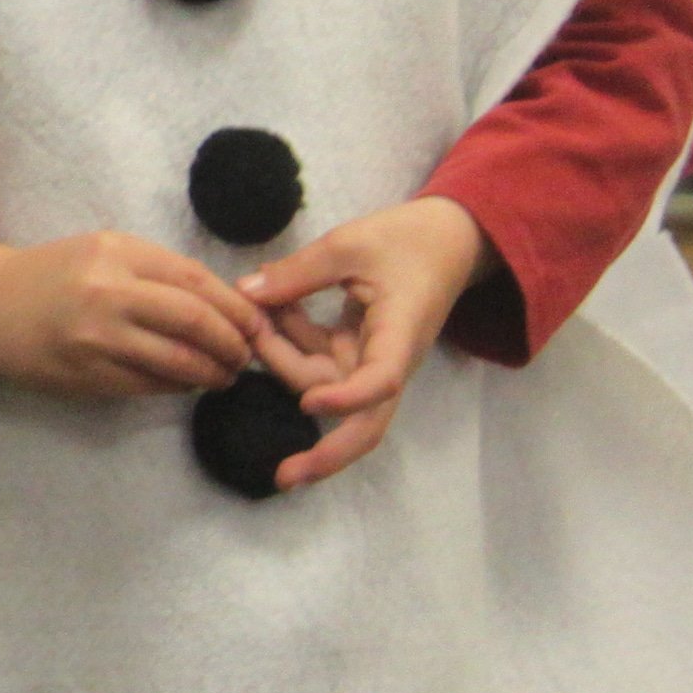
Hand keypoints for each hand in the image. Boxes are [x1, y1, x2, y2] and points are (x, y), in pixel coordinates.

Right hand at [0, 230, 287, 396]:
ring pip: (177, 362)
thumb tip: (225, 303)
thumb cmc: (53, 275)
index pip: (195, 280)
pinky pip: (150, 386)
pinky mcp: (88, 376)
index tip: (257, 323)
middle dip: (232, 343)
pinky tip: (188, 383)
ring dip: (212, 373)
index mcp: (116, 251)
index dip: (235, 307)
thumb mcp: (103, 253)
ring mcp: (96, 338)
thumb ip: (156, 272)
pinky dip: (179, 387)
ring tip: (225, 375)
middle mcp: (107, 292)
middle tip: (246, 354)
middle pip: (194, 321)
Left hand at [237, 197, 490, 488]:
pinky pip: (317, 361)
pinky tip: (268, 306)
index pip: (380, 383)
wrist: (447, 240)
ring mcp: (370, 362)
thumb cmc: (407, 240)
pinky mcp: (355, 353)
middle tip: (273, 445)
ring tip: (252, 311)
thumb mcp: (349, 245)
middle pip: (359, 421)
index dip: (346, 400)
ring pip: (322, 386)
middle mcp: (386, 362)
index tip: (308, 404)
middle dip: (323, 452)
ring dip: (283, 359)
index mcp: (398, 337)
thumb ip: (298, 272)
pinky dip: (290, 339)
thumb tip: (245, 293)